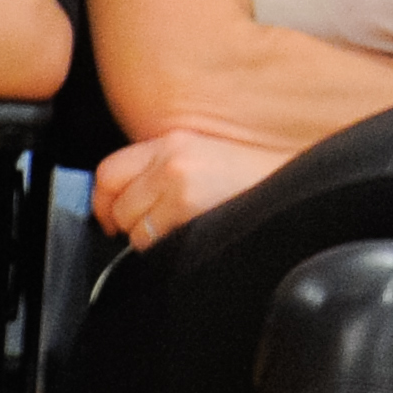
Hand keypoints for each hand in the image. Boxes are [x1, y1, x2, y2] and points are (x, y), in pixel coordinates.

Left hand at [91, 128, 289, 248]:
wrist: (290, 187)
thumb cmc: (251, 182)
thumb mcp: (202, 159)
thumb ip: (161, 170)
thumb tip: (123, 200)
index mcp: (171, 142)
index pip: (109, 172)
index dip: (102, 201)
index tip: (108, 217)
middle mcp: (171, 159)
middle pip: (117, 202)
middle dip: (128, 224)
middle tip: (151, 230)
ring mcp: (179, 183)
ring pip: (133, 227)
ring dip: (148, 239)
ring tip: (178, 233)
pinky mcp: (188, 208)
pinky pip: (152, 241)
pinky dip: (163, 250)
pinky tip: (187, 240)